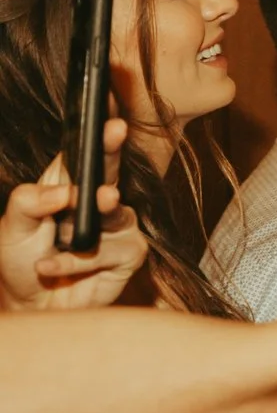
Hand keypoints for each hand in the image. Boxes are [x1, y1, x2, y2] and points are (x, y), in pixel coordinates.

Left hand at [2, 126, 144, 311]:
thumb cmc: (21, 261)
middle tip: (114, 129)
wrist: (34, 307)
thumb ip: (28, 202)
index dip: (95, 127)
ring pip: (113, 210)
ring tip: (70, 230)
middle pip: (108, 168)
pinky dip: (74, 262)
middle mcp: (98, 200)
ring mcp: (117, 227)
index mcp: (67, 185)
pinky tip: (48, 267)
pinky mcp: (127, 255)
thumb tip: (66, 191)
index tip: (104, 105)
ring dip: (95, 214)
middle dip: (111, 147)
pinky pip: (106, 251)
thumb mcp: (11, 228)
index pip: (82, 150)